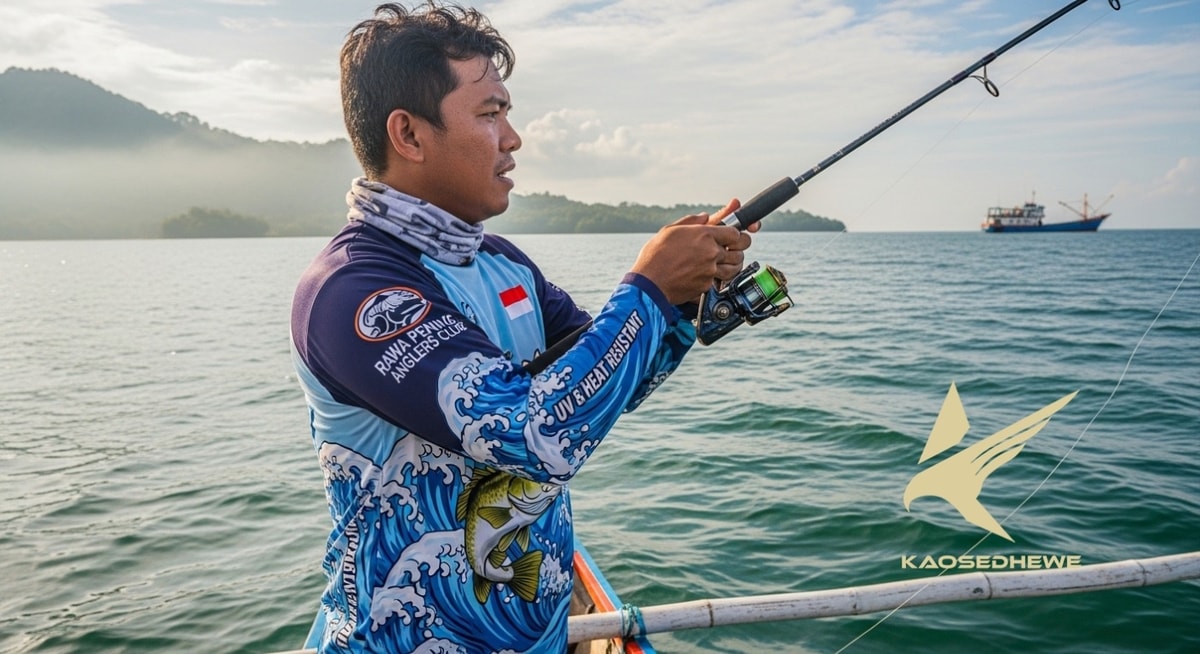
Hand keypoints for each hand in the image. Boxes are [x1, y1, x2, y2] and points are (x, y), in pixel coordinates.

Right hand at [630, 199, 752, 304]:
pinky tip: (707, 273)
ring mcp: (711, 270)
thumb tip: (704, 217)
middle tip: (733, 248)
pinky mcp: (707, 285)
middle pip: (740, 249)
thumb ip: (691, 222)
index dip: (735, 233)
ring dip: (733, 263)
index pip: (735, 232)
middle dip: (738, 248)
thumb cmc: (655, 256)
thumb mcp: (670, 230)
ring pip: (735, 267)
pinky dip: (716, 277)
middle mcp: (711, 252)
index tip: (731, 235)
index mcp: (704, 235)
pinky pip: (720, 280)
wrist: (650, 283)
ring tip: (725, 262)